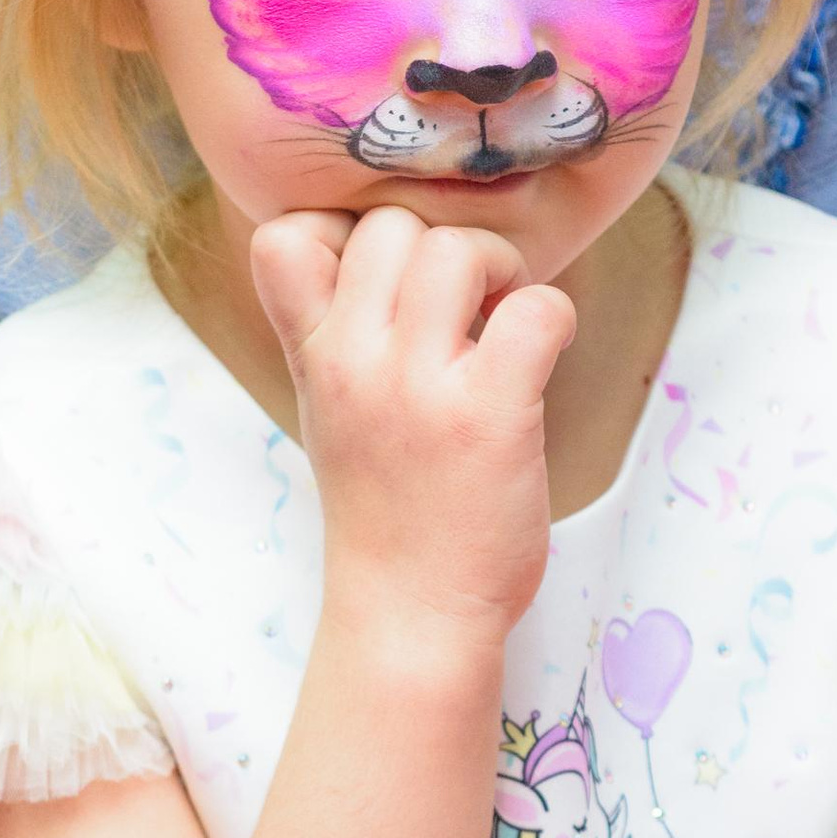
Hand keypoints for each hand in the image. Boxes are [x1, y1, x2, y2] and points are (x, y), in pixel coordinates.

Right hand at [251, 208, 574, 639]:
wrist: (411, 612)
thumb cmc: (386, 512)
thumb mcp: (329, 413)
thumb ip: (336, 335)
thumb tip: (392, 254)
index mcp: (313, 357)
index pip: (283, 238)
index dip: (346, 231)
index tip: (390, 276)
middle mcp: (354, 362)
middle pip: (389, 225)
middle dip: (445, 247)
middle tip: (471, 304)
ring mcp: (419, 387)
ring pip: (457, 249)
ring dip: (501, 270)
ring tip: (503, 325)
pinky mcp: (489, 414)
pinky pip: (537, 308)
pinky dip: (553, 317)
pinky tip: (542, 356)